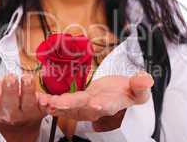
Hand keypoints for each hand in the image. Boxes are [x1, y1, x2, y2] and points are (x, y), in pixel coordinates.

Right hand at [0, 59, 45, 140]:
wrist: (18, 120)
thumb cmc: (0, 100)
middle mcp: (10, 110)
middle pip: (10, 102)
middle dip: (9, 90)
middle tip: (9, 78)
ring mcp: (27, 111)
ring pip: (28, 102)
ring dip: (28, 90)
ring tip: (27, 78)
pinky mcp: (41, 109)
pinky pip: (46, 107)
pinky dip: (48, 103)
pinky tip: (47, 98)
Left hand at [38, 71, 153, 122]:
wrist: (116, 95)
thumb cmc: (126, 92)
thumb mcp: (138, 89)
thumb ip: (141, 85)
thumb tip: (146, 79)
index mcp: (111, 103)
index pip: (107, 105)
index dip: (102, 105)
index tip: (96, 104)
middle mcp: (95, 107)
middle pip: (82, 107)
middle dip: (68, 104)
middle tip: (56, 103)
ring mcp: (83, 106)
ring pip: (68, 107)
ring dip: (55, 105)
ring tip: (43, 101)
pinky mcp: (75, 103)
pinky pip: (61, 104)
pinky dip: (50, 101)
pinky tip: (41, 98)